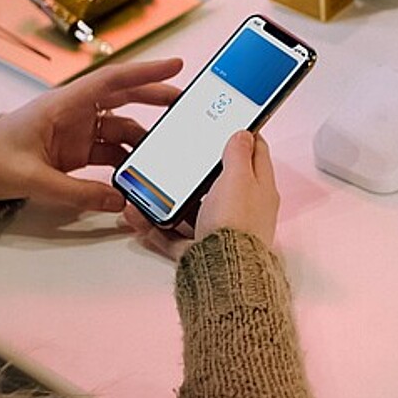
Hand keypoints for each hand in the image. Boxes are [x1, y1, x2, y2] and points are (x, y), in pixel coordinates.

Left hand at [0, 58, 183, 211]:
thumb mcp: (34, 179)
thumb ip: (78, 193)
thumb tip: (119, 201)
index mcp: (63, 104)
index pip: (112, 81)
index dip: (146, 72)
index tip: (176, 64)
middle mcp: (75, 112)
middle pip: (125, 98)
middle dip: (156, 98)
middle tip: (187, 103)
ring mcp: (78, 131)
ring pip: (122, 127)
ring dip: (145, 137)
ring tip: (167, 149)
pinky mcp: (77, 150)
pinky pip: (112, 150)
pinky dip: (128, 160)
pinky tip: (140, 172)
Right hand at [122, 131, 279, 260]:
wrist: (225, 273)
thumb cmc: (237, 224)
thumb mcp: (238, 178)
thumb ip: (238, 154)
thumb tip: (244, 133)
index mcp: (260, 189)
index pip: (257, 154)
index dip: (243, 136)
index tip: (228, 124)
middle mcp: (243, 209)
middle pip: (220, 182)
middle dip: (197, 170)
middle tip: (179, 156)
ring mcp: (222, 229)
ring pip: (191, 208)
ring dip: (168, 198)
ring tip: (147, 187)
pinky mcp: (201, 249)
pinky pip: (173, 235)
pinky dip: (154, 226)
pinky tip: (137, 215)